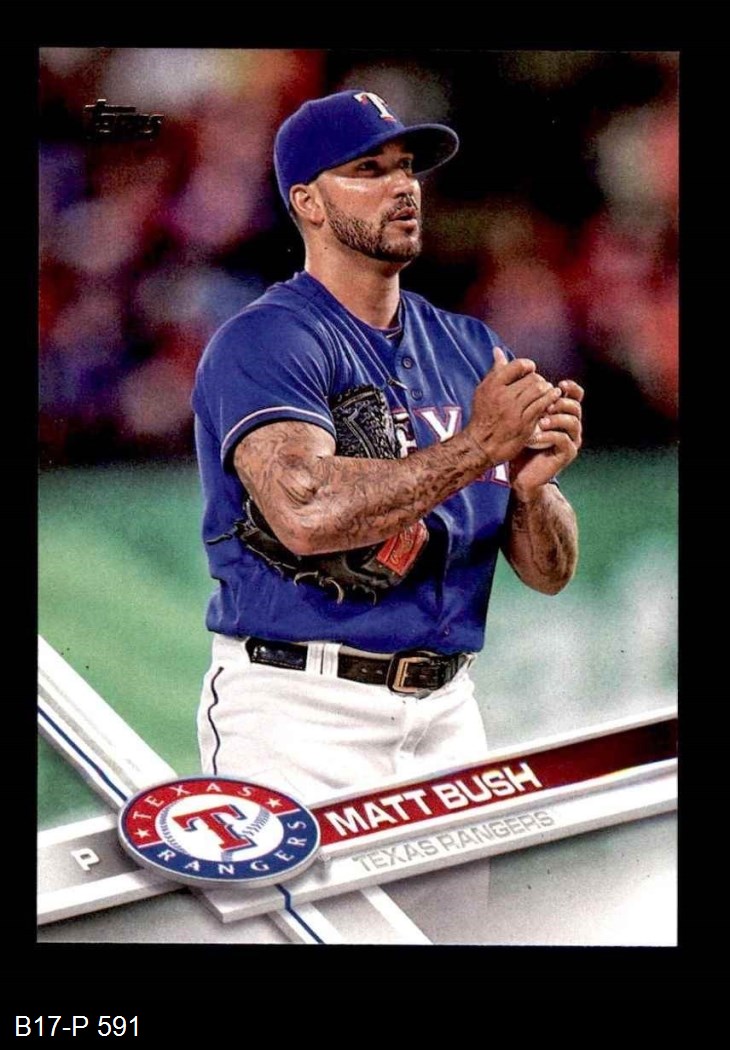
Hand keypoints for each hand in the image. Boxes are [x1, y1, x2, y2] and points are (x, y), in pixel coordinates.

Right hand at [465, 347, 560, 465]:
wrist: (480, 445)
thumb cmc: (483, 416)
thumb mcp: (483, 391)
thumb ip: (495, 371)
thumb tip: (498, 350)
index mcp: (493, 386)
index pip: (518, 365)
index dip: (528, 366)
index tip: (530, 370)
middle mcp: (503, 396)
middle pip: (532, 378)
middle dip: (539, 379)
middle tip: (541, 384)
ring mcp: (514, 410)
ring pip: (539, 390)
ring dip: (547, 389)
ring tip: (547, 391)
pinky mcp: (525, 423)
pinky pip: (543, 405)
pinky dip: (550, 399)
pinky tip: (553, 398)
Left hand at [509, 378, 583, 500]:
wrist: (521, 473)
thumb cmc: (520, 443)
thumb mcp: (520, 417)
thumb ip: (519, 395)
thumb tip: (503, 360)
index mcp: (563, 413)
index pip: (575, 395)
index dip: (570, 388)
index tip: (558, 384)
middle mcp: (571, 425)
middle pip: (576, 406)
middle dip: (561, 403)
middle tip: (546, 405)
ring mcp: (571, 440)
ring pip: (573, 422)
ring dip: (557, 419)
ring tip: (540, 421)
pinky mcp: (567, 454)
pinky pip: (564, 441)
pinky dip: (550, 436)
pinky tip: (535, 437)